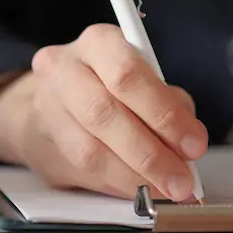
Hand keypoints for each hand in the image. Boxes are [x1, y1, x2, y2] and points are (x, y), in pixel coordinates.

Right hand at [0, 25, 208, 200]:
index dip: (164, 114)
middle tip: (182, 178)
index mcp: (97, 43)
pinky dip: (118, 185)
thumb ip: (168, 103)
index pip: (128, 75)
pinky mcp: (39, 145)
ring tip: (165, 188)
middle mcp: (64, 70)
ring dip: (135, 176)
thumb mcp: (144, 77)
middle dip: (151, 153)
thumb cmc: (108, 85)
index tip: (194, 144)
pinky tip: (140, 189)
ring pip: (90, 151)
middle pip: (104, 114)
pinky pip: (82, 173)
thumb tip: (187, 144)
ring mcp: (46, 108)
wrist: (50, 100)